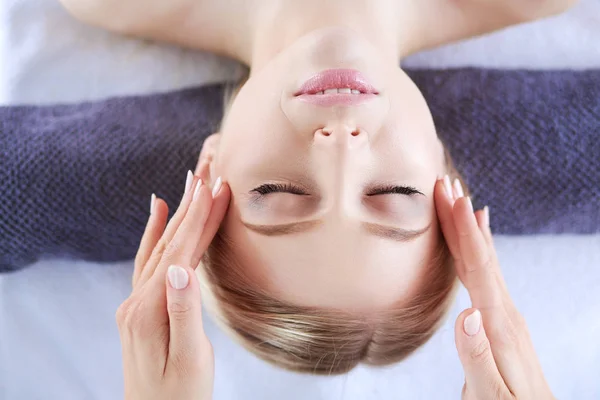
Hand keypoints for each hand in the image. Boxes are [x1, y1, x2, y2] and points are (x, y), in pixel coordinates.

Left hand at [116, 170, 229, 399]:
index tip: (217, 186)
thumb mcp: (190, 360)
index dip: (200, 218)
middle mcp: (137, 301)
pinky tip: (159, 212)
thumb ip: (183, 312)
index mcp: (151, 310)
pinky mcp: (139, 307)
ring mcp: (134, 303)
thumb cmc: (180, 396)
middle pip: (168, 242)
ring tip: (191, 182)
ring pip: (159, 247)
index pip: (181, 252)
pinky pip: (147, 260)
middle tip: (208, 169)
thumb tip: (181, 268)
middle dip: (191, 204)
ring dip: (177, 213)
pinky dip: (155, 233)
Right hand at [435, 176, 554, 399]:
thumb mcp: (490, 396)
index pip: (478, 268)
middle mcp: (504, 312)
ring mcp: (505, 314)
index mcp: (498, 325)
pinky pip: (488, 274)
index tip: (450, 198)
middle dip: (462, 217)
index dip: (463, 231)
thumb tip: (466, 314)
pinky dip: (481, 250)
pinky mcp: (500, 319)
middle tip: (446, 183)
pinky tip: (478, 238)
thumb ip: (477, 358)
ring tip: (458, 200)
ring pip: (485, 260)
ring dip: (469, 228)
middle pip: (481, 255)